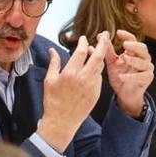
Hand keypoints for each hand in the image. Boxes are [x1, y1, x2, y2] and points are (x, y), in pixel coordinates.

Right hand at [38, 35, 107, 151]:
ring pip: (100, 67)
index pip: (81, 51)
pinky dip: (96, 70)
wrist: (62, 122)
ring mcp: (92, 86)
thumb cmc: (53, 101)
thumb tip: (52, 50)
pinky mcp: (96, 93)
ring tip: (95, 51)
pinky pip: (99, 78)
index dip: (83, 42)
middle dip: (103, 43)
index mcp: (70, 73)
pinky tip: (91, 69)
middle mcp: (83, 78)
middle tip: (106, 34)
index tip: (83, 38)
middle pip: (98, 56)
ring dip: (99, 57)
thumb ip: (54, 63)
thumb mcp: (50, 80)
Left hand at [105, 30, 153, 116]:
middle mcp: (143, 58)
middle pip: (142, 48)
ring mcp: (147, 68)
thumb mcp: (111, 62)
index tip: (118, 32)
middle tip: (125, 44)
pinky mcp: (148, 78)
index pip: (133, 40)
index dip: (127, 36)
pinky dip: (132, 76)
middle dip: (134, 45)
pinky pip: (141, 76)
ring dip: (134, 60)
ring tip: (124, 59)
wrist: (124, 94)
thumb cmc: (119, 76)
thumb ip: (107, 50)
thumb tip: (99, 36)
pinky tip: (122, 77)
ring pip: (144, 62)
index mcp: (134, 52)